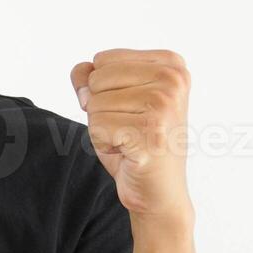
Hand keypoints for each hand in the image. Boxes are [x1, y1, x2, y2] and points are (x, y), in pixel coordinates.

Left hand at [70, 49, 192, 223]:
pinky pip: (97, 126)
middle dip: (101, 109)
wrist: (159, 192)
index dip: (103, 89)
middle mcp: (173, 79)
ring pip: (95, 104)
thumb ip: (92, 78)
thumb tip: (80, 70)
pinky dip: (104, 144)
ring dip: (102, 129)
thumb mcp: (113, 101)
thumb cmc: (136, 144)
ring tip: (129, 141)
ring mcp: (164, 105)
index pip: (102, 60)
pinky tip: (128, 153)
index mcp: (171, 64)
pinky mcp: (150, 131)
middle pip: (97, 80)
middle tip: (128, 129)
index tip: (130, 111)